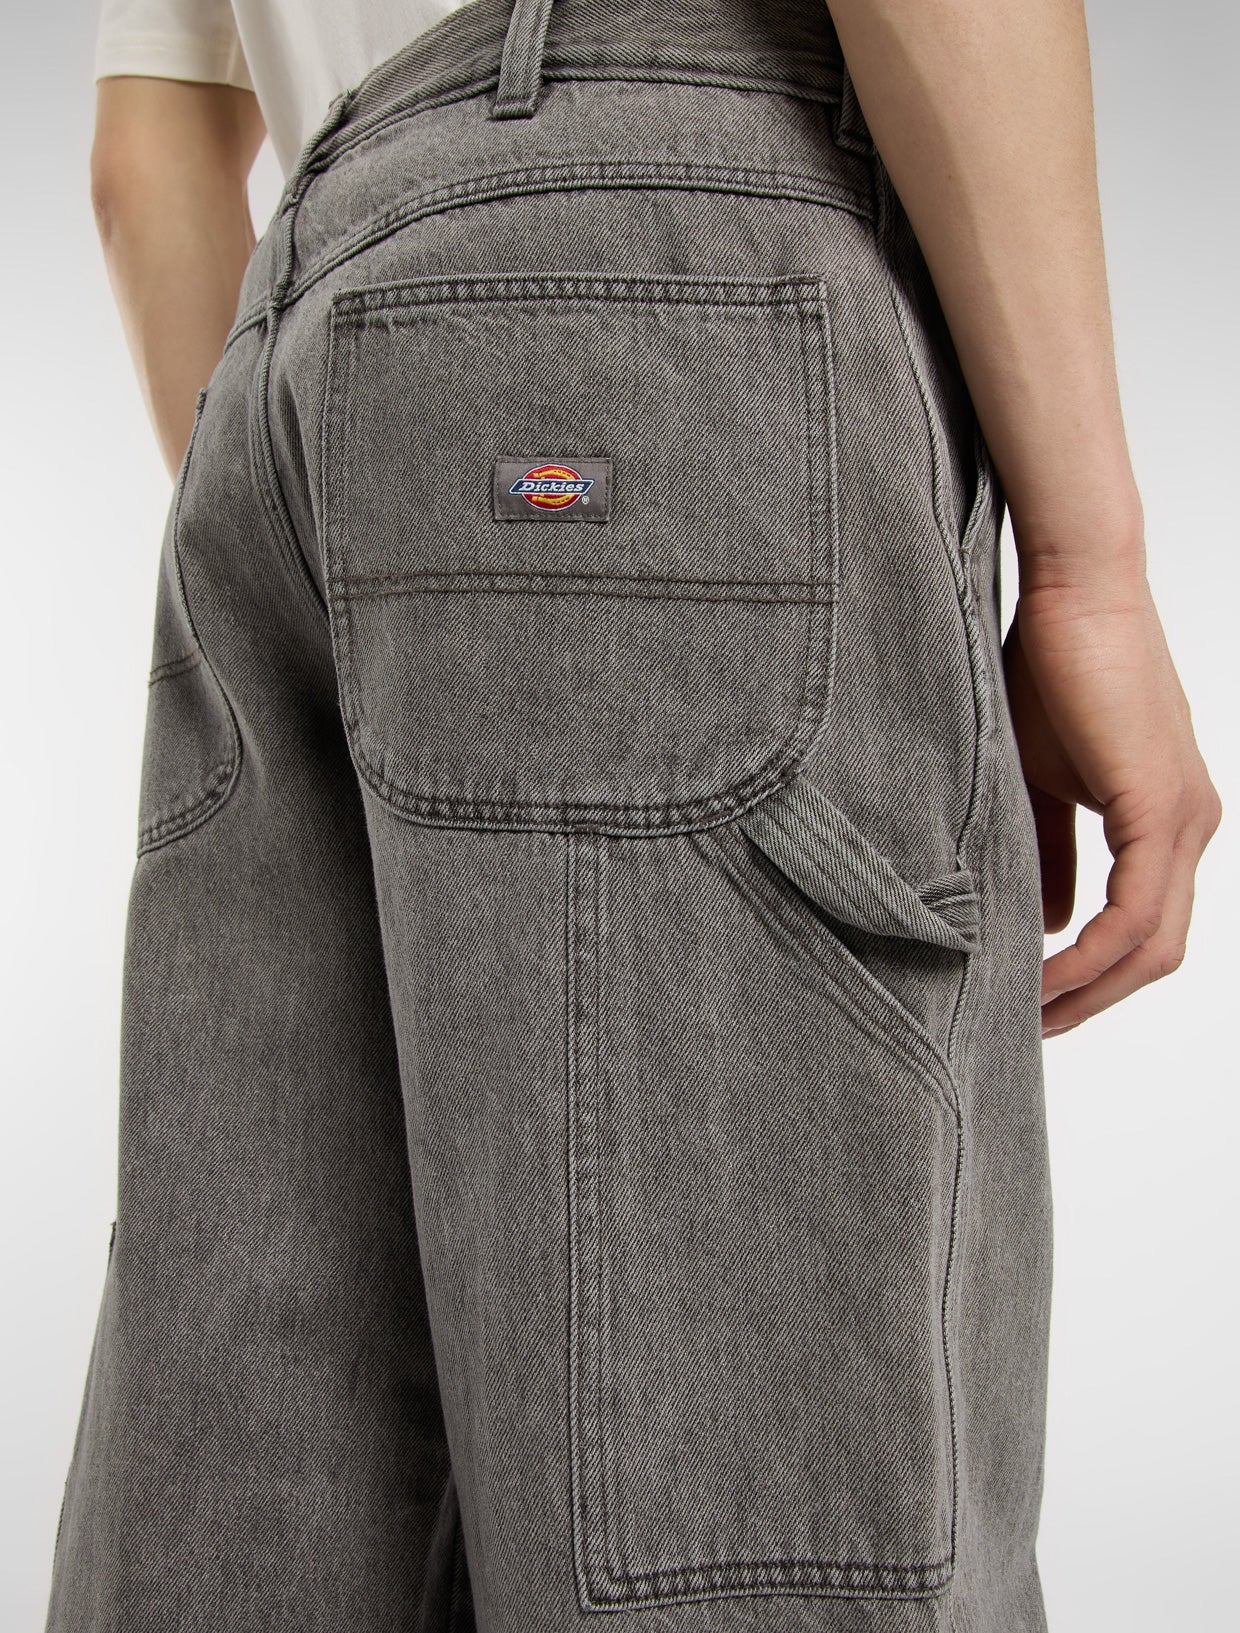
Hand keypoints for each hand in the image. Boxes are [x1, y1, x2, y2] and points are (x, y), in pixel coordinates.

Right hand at [1001, 568, 1220, 1036]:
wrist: (1074, 592)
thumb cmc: (1053, 670)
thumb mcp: (1040, 781)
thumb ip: (1050, 852)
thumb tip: (1049, 921)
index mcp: (1167, 820)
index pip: (1144, 928)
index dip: (1094, 977)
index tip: (1035, 1001)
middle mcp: (1192, 827)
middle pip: (1158, 953)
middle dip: (1095, 1001)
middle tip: (1032, 1028)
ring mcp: (1186, 820)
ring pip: (1154, 944)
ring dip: (1091, 990)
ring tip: (1030, 1014)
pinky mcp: (1162, 808)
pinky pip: (1135, 913)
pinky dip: (1090, 955)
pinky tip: (1044, 970)